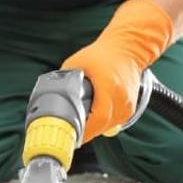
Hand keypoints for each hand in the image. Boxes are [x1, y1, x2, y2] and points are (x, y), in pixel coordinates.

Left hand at [62, 0, 173, 142]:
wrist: (128, 48)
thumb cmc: (103, 54)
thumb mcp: (78, 63)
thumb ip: (65, 79)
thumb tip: (51, 95)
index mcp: (109, 86)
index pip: (98, 118)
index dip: (84, 130)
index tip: (72, 134)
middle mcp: (122, 97)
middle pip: (102, 126)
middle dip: (85, 131)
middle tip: (71, 131)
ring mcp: (128, 104)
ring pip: (109, 127)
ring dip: (95, 128)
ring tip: (81, 122)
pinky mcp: (130, 108)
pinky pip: (115, 123)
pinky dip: (104, 123)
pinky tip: (95, 116)